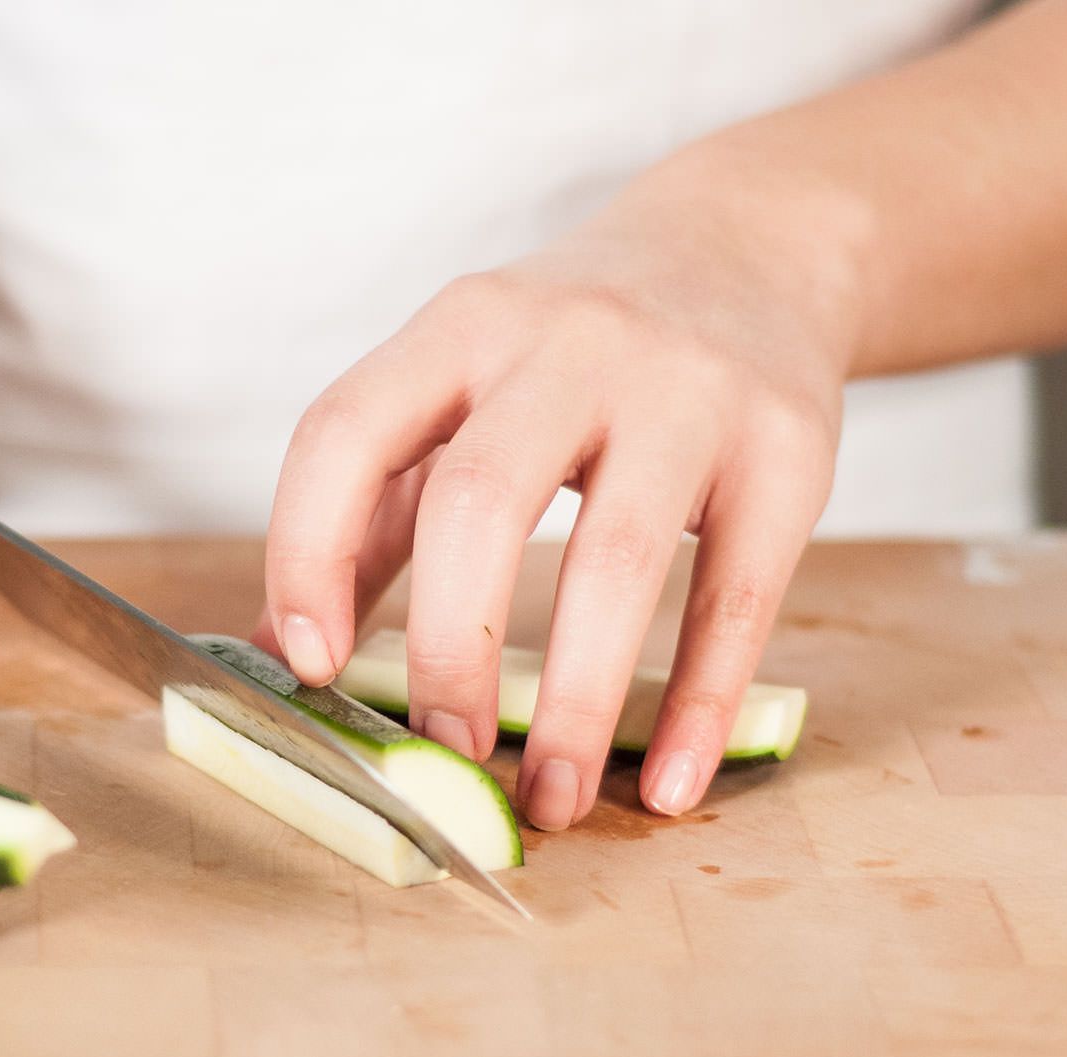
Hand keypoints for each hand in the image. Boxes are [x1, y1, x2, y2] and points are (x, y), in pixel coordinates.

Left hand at [258, 150, 866, 827]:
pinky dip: (699, 705)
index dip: (304, 552)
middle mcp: (568, 346)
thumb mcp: (457, 390)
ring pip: (617, 563)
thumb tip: (276, 652)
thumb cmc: (568, 355)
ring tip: (545, 800)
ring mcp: (688, 391)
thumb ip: (369, 514)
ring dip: (571, 703)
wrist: (753, 247)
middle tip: (440, 753)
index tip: (305, 664)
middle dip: (446, 650)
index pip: (344, 434)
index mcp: (458, 330)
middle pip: (480, 504)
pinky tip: (666, 784)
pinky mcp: (789, 449)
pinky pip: (739, 598)